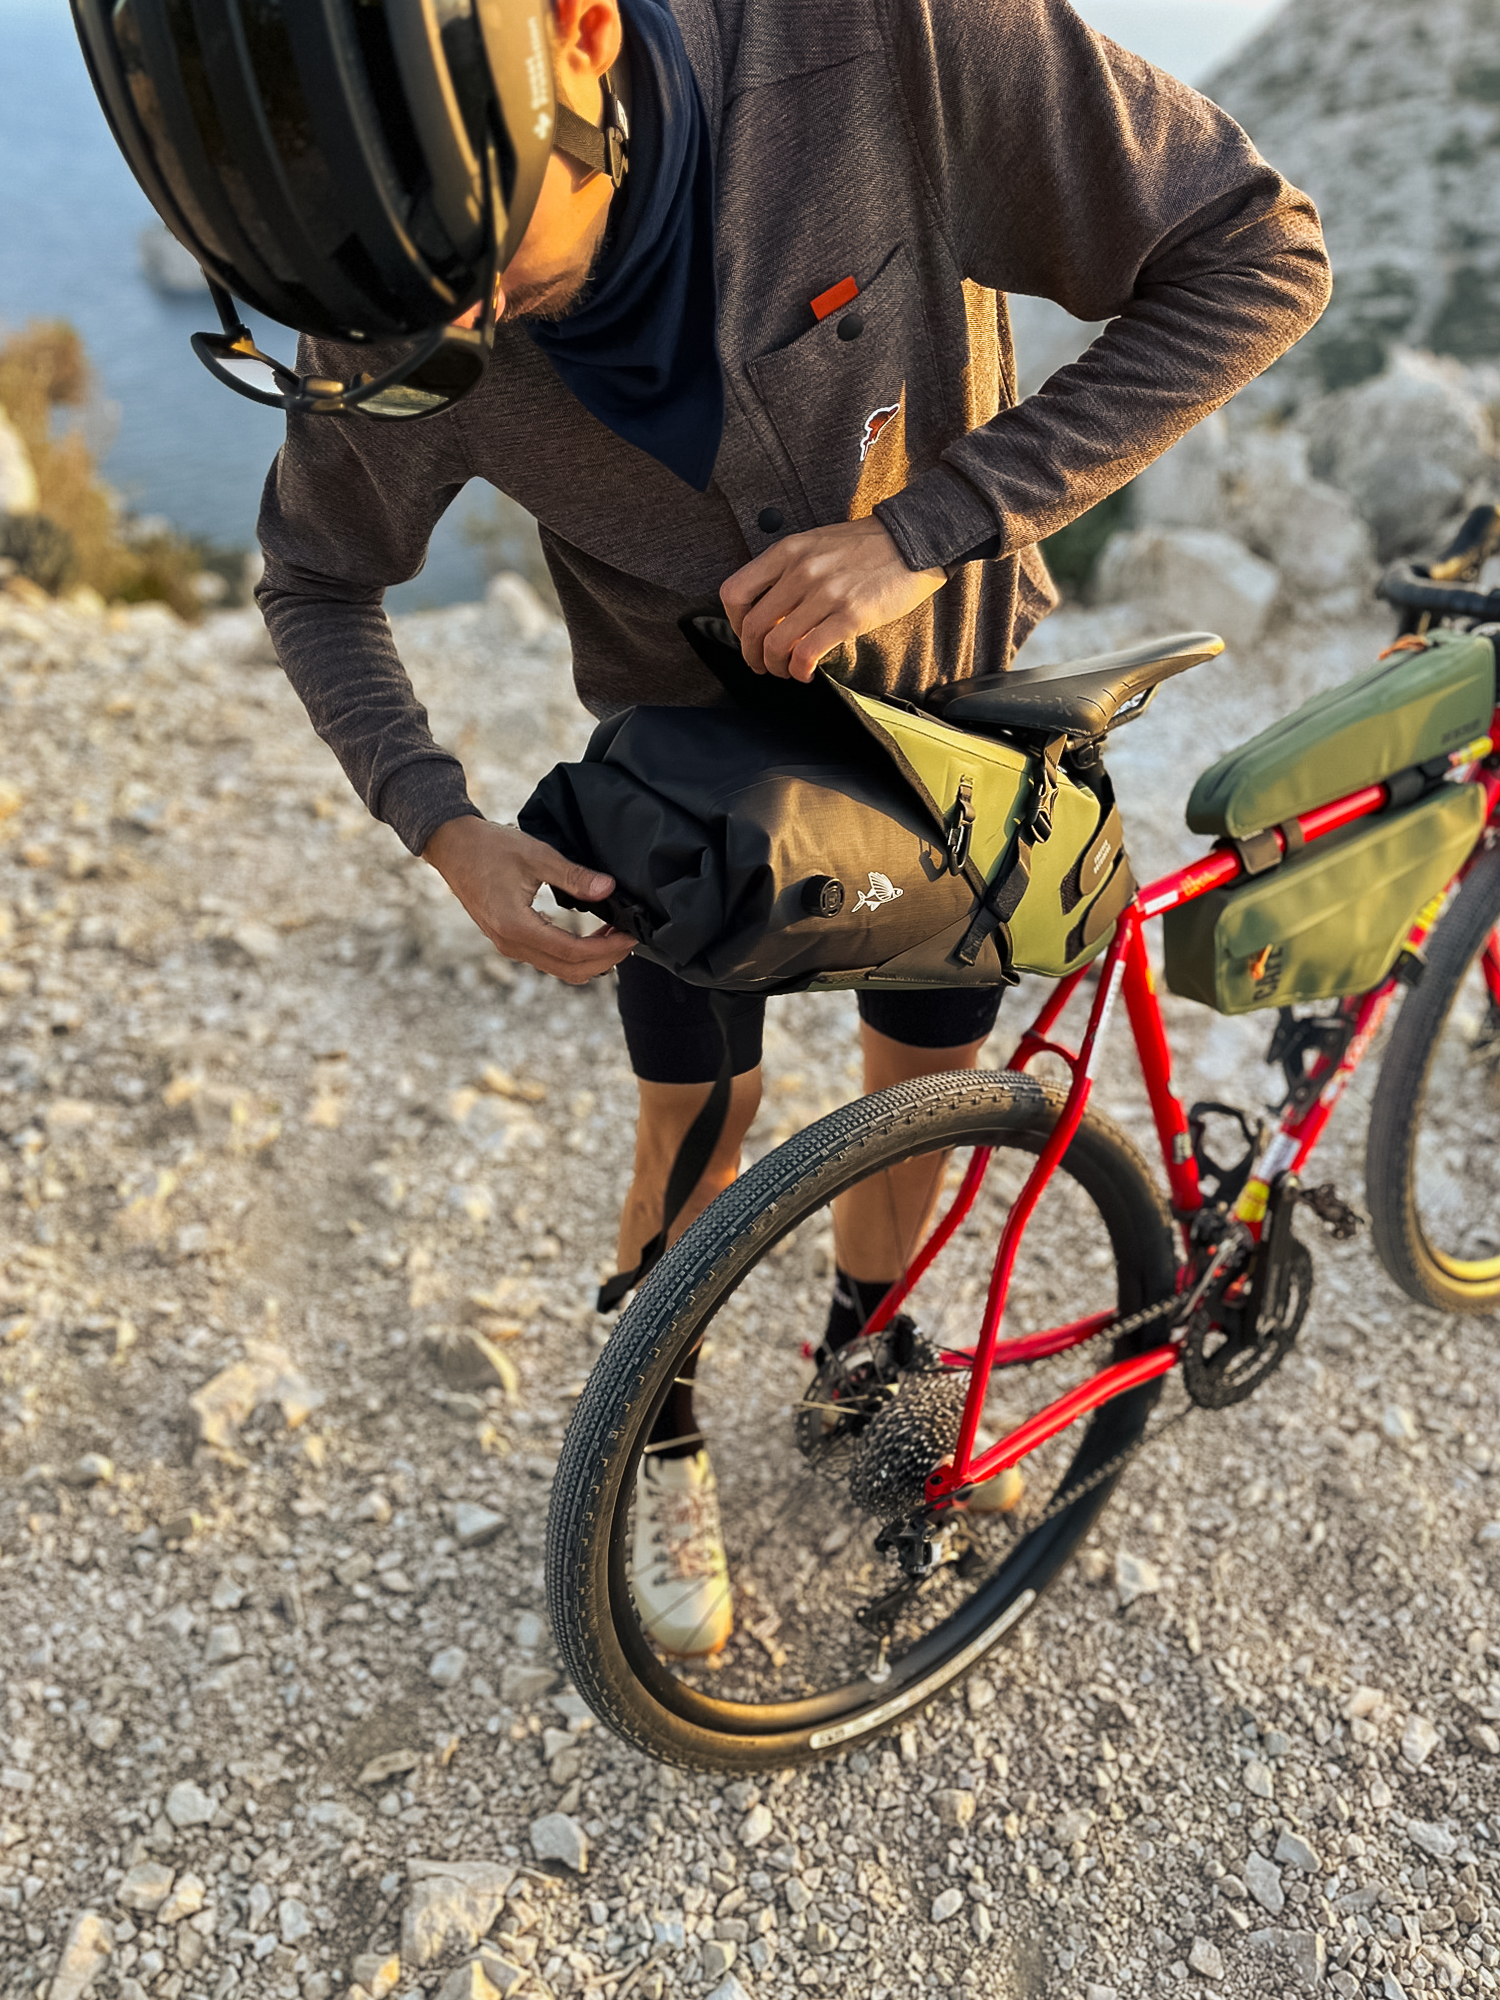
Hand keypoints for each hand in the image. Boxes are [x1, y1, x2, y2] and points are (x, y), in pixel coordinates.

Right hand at [423, 817, 633, 984]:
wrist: (452, 847)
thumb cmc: (489, 847)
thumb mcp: (537, 855)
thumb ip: (574, 876)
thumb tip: (608, 888)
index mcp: (516, 926)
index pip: (572, 952)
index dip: (606, 948)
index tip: (629, 935)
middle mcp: (511, 944)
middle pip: (569, 970)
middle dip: (604, 959)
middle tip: (628, 938)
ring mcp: (508, 945)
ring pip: (559, 969)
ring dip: (590, 959)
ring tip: (614, 936)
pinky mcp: (509, 940)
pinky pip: (547, 959)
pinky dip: (573, 954)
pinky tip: (590, 935)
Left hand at [720, 516, 946, 680]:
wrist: (914, 541)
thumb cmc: (866, 546)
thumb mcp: (816, 545)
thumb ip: (788, 571)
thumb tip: (769, 612)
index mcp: (788, 551)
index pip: (735, 592)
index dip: (734, 622)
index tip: (747, 634)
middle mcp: (801, 570)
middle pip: (753, 626)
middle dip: (753, 654)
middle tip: (763, 665)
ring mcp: (825, 593)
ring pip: (776, 644)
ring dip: (776, 667)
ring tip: (787, 671)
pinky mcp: (850, 615)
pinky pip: (808, 652)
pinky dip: (800, 670)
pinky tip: (807, 673)